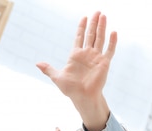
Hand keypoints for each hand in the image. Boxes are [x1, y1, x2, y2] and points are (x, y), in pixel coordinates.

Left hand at [36, 12, 116, 130]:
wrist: (82, 97)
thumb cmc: (71, 89)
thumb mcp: (57, 77)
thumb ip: (49, 69)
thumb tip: (37, 64)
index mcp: (76, 55)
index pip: (79, 37)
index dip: (82, 27)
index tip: (84, 17)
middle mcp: (87, 54)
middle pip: (91, 35)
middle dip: (93, 23)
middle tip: (96, 12)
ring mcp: (96, 58)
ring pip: (100, 39)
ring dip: (102, 27)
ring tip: (103, 16)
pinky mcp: (104, 63)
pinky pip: (109, 51)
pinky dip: (112, 42)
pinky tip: (114, 32)